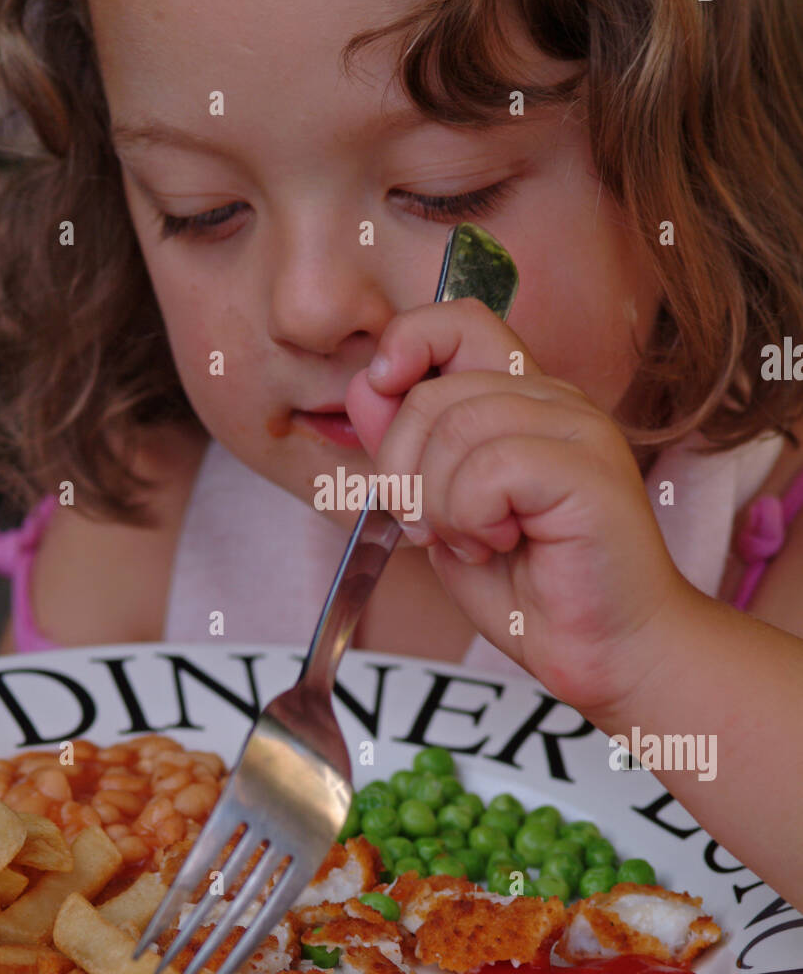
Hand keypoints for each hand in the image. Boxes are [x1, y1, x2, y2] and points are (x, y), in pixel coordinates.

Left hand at [345, 298, 689, 718]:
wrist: (605, 652)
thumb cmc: (530, 589)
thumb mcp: (442, 512)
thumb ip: (407, 451)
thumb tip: (368, 387)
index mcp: (522, 399)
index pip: (459, 321)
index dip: (408, 342)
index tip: (383, 390)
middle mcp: (554, 400)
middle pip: (432, 392)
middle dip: (402, 471)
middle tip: (433, 529)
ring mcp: (578, 429)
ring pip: (455, 429)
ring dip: (440, 504)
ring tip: (475, 542)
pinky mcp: (588, 470)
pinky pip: (489, 468)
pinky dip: (471, 518)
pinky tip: (502, 543)